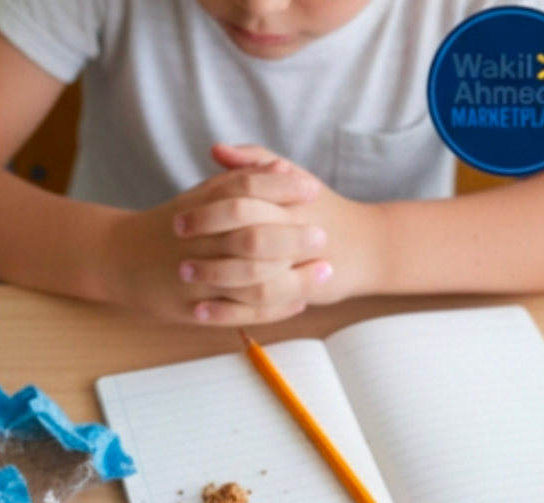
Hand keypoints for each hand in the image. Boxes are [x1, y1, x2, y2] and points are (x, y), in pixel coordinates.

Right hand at [113, 153, 330, 325]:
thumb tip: (282, 169)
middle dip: (293, 238)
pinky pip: (240, 312)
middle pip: (254, 238)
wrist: (118, 258)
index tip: (312, 190)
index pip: (247, 188)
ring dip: (291, 279)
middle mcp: (199, 243)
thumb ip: (239, 178)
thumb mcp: (200, 194)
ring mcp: (196, 279)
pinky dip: (272, 309)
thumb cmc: (168, 225)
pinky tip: (296, 301)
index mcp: (201, 207)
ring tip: (321, 274)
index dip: (283, 188)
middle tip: (322, 236)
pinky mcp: (194, 309)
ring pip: (251, 281)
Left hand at [194, 145, 387, 314]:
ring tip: (183, 272)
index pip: (246, 198)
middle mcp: (295, 230)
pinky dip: (226, 310)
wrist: (367, 247)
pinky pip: (257, 307)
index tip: (179, 214)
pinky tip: (198, 310)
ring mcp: (296, 265)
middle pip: (247, 235)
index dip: (208, 208)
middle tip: (177, 242)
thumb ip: (256, 161)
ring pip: (251, 275)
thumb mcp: (294, 177)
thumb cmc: (320, 210)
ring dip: (213, 274)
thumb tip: (216, 150)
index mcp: (292, 200)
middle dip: (208, 239)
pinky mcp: (296, 293)